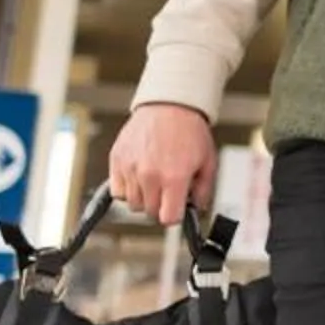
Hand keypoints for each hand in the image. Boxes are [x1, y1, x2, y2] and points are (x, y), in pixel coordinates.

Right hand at [108, 103, 215, 225]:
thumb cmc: (189, 131)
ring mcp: (130, 168)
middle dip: (161, 205)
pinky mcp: (117, 160)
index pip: (168, 219)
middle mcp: (149, 175)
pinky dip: (127, 188)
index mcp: (174, 178)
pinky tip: (139, 176)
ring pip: (132, 204)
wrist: (170, 106)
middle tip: (169, 189)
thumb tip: (195, 209)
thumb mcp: (208, 162)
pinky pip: (117, 191)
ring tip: (155, 178)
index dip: (174, 215)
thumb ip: (203, 191)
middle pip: (150, 212)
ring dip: (144, 197)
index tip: (177, 209)